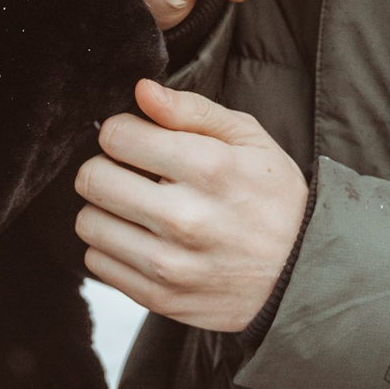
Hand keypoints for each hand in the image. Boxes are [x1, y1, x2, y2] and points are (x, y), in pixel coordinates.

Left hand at [75, 79, 308, 333]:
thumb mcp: (249, 139)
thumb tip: (141, 90)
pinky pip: (97, 264)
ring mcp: (170, 265)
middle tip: (131, 173)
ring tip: (137, 208)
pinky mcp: (159, 299)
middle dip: (106, 167)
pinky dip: (112, 248)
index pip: (116, 136)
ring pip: (88, 223)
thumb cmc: (273, 198)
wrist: (302, 276)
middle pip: (92, 178)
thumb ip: (192, 109)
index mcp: (209, 168)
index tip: (138, 140)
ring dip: (105, 210)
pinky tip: (143, 240)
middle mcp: (185, 218)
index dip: (122, 131)